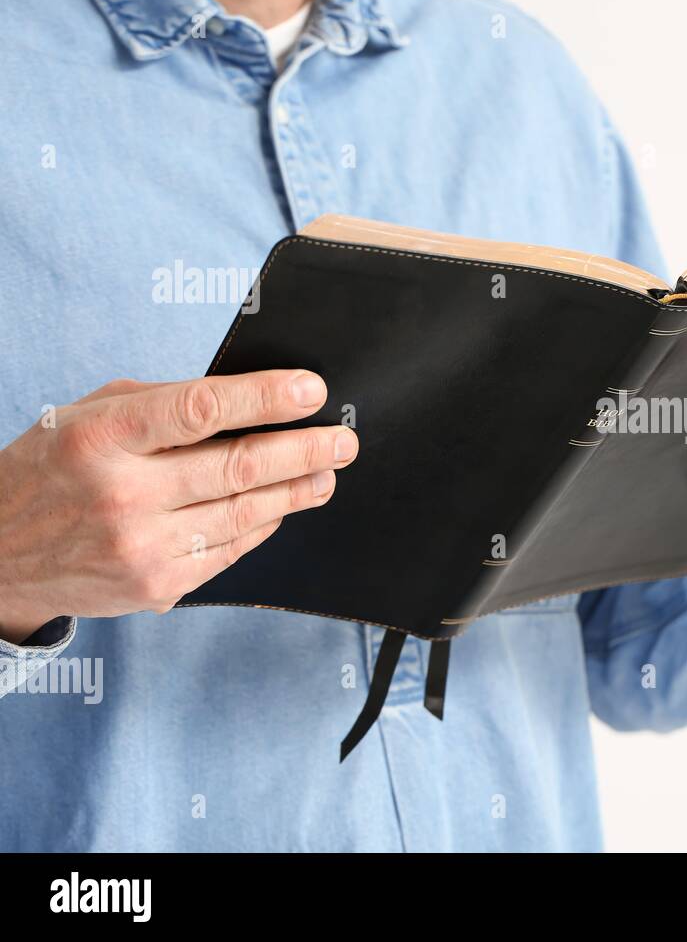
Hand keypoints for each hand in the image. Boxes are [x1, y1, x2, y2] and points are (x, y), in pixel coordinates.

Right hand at [0, 371, 357, 642]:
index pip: (201, 410)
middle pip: (238, 467)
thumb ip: (163, 402)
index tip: (313, 390)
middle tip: (344, 439)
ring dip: (298, 490)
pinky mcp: (156, 586)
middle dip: (305, 451)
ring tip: (327, 472)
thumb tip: (250, 395)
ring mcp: (140, 548)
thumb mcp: (88, 414)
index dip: (265, 398)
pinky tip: (284, 505)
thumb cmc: (53, 467)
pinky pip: (230, 550)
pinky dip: (264, 524)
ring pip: (245, 513)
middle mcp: (121, 494)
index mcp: (100, 436)